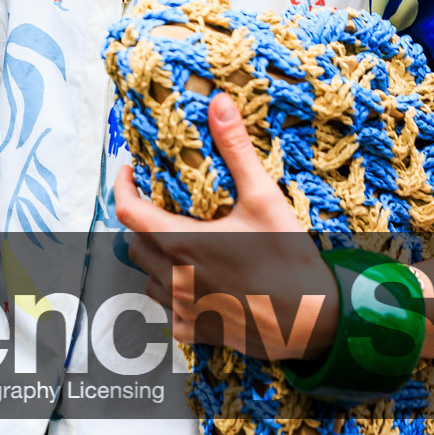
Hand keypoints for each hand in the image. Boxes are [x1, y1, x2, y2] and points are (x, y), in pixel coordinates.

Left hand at [112, 94, 336, 363]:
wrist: (311, 322)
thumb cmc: (288, 261)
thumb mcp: (264, 199)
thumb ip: (236, 150)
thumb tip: (218, 103)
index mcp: (182, 243)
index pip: (128, 211)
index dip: (122, 187)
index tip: (131, 173)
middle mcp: (173, 278)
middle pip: (134, 244)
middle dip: (141, 223)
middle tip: (161, 206)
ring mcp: (181, 308)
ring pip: (148, 278)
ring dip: (156, 259)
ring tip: (181, 243)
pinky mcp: (193, 330)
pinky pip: (168, 308)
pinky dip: (175, 291)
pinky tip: (199, 282)